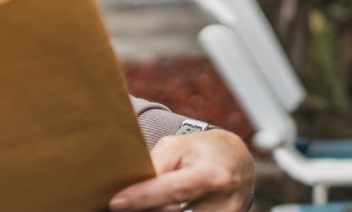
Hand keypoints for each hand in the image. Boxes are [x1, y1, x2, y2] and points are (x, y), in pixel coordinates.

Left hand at [109, 130, 254, 210]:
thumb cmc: (201, 151)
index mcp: (212, 175)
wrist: (235, 163)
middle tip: (123, 202)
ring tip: (141, 203)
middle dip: (144, 208)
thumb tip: (133, 184)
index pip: (173, 189)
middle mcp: (222, 202)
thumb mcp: (177, 146)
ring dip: (156, 210)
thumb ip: (156, 164)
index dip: (143, 197)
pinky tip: (157, 206)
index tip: (116, 202)